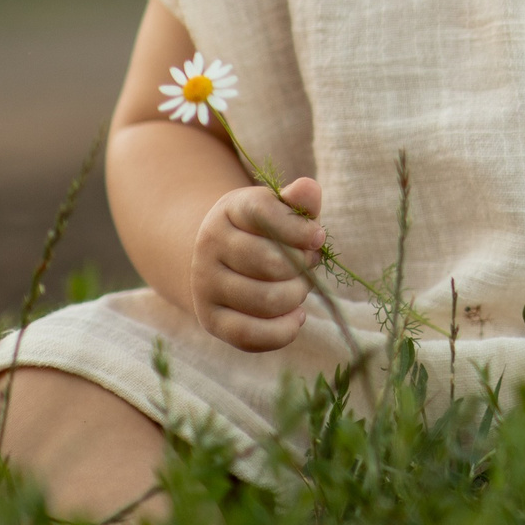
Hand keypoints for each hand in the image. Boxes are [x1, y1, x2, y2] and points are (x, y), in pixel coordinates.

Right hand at [190, 177, 325, 351]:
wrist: (221, 260)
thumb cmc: (265, 232)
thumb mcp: (280, 210)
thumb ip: (298, 201)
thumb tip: (308, 189)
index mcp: (230, 210)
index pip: (265, 215)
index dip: (301, 230)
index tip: (318, 237)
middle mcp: (210, 246)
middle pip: (272, 264)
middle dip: (303, 267)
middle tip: (308, 264)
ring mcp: (206, 285)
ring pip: (265, 301)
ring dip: (297, 296)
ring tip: (300, 287)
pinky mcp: (210, 320)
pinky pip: (250, 335)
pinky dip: (284, 330)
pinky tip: (296, 315)